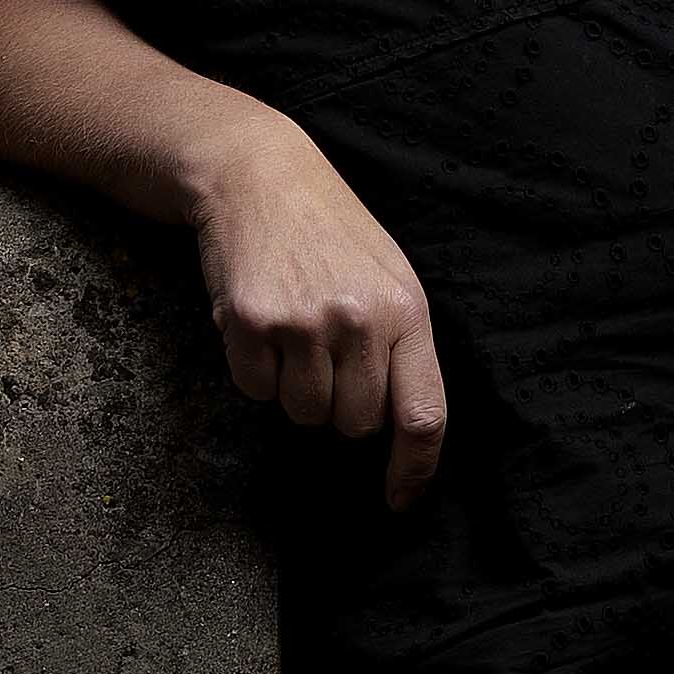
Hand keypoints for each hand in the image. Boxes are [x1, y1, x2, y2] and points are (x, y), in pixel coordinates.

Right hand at [186, 117, 448, 507]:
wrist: (257, 173)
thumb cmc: (328, 231)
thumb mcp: (387, 276)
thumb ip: (400, 348)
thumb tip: (402, 430)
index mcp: (406, 311)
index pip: (423, 415)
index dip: (413, 470)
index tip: (398, 500)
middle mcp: (360, 320)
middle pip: (354, 425)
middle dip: (338, 408)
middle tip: (325, 357)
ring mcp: (304, 321)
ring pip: (302, 414)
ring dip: (294, 389)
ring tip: (292, 333)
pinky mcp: (251, 320)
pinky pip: (255, 390)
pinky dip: (254, 371)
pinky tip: (260, 323)